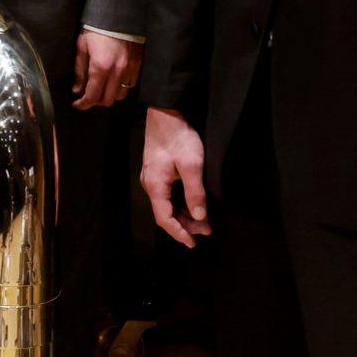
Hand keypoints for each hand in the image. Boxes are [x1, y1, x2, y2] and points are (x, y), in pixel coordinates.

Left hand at [73, 31, 144, 109]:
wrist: (118, 15)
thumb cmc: (96, 29)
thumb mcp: (82, 48)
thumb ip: (80, 71)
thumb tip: (77, 90)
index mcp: (101, 67)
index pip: (92, 96)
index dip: (83, 104)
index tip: (77, 104)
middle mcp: (117, 72)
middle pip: (108, 100)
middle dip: (95, 102)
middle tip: (87, 96)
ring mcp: (130, 69)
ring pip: (121, 95)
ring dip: (109, 96)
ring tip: (101, 89)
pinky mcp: (138, 65)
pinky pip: (131, 85)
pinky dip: (121, 87)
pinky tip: (113, 81)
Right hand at [140, 105, 210, 246]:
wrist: (166, 114)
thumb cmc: (179, 137)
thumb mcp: (192, 165)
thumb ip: (195, 192)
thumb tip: (199, 216)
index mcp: (156, 186)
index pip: (164, 218)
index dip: (179, 233)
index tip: (193, 243)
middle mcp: (150, 185)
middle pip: (165, 213)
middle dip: (185, 225)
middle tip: (207, 231)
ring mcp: (153, 178)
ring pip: (167, 204)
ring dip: (184, 214)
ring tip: (204, 221)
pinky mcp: (157, 171)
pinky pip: (168, 195)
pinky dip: (181, 203)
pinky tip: (193, 204)